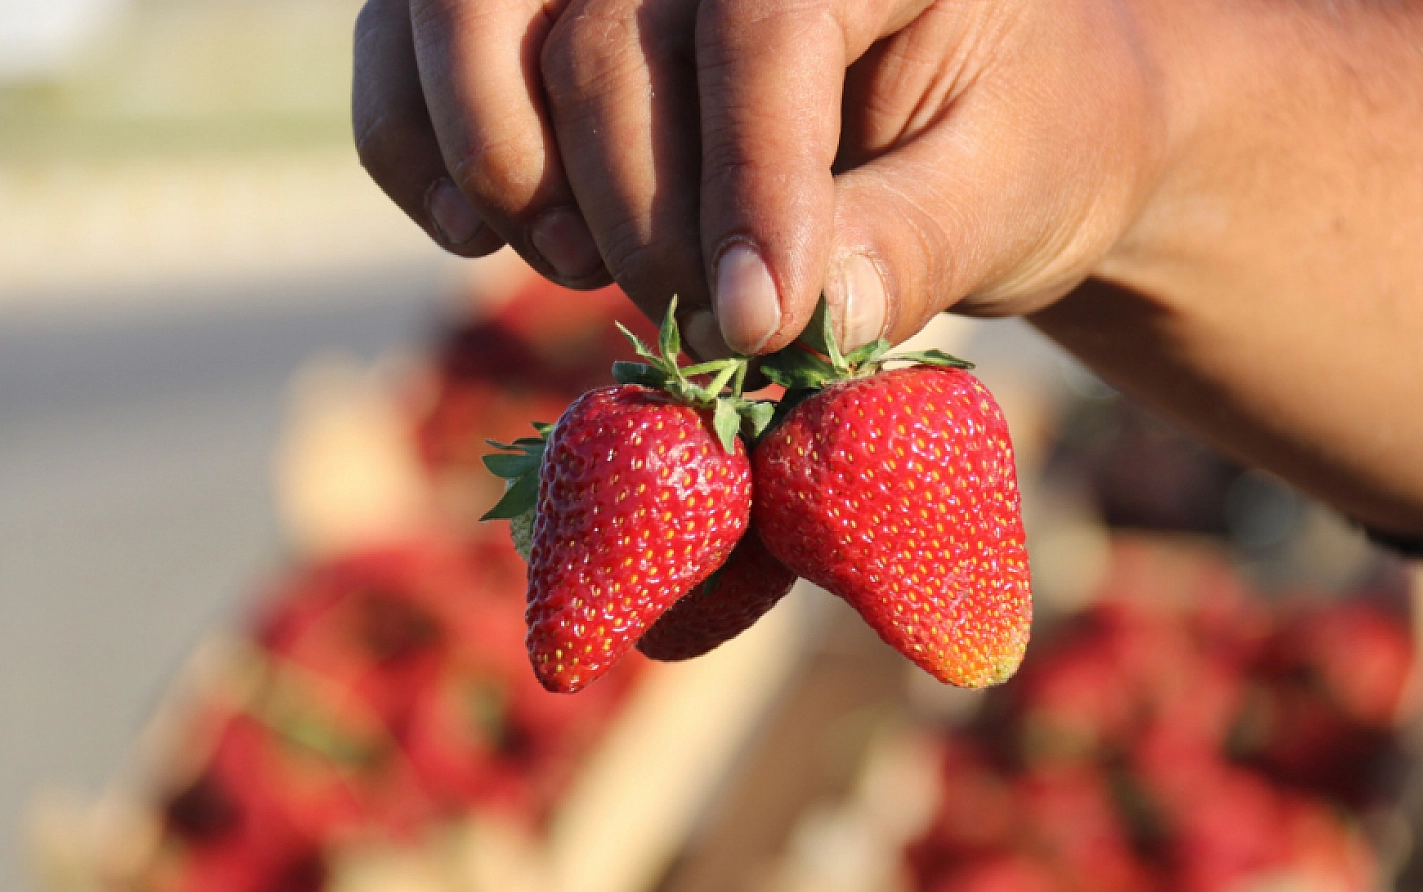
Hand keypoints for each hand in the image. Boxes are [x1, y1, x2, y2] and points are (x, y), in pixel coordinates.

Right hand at [352, 0, 1157, 354]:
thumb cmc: (1015, 140)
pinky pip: (406, 37)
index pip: (763, 20)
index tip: (758, 328)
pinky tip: (478, 233)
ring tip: (585, 269)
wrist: (982, 113)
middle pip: (604, 34)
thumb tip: (805, 312)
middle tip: (699, 328)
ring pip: (471, 9)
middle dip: (637, 214)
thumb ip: (916, 244)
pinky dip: (415, 144)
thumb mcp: (1010, 190)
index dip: (746, 179)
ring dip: (505, 169)